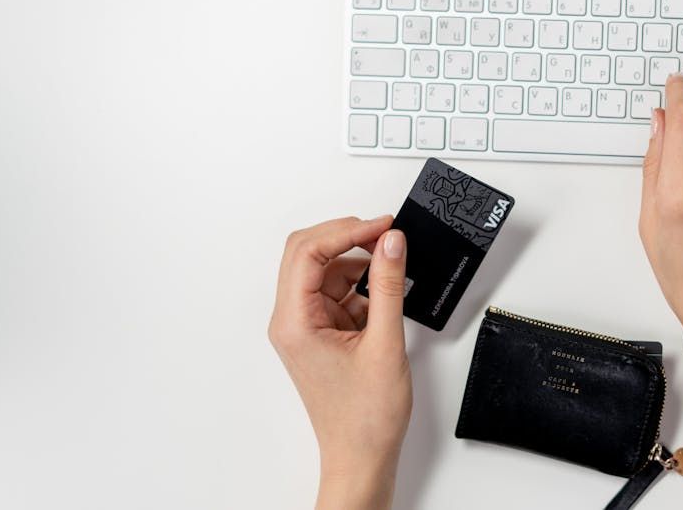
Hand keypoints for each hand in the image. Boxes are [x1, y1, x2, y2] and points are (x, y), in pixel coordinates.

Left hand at [269, 216, 410, 509]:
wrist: (362, 455)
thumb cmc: (365, 417)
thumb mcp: (385, 342)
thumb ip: (388, 285)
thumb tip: (391, 242)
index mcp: (294, 322)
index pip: (308, 253)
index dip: (347, 231)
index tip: (383, 226)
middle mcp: (291, 321)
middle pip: (308, 254)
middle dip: (347, 238)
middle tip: (385, 234)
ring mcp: (305, 326)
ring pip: (324, 271)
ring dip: (356, 263)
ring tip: (392, 267)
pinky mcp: (321, 332)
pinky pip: (336, 292)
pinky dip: (361, 286)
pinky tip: (384, 294)